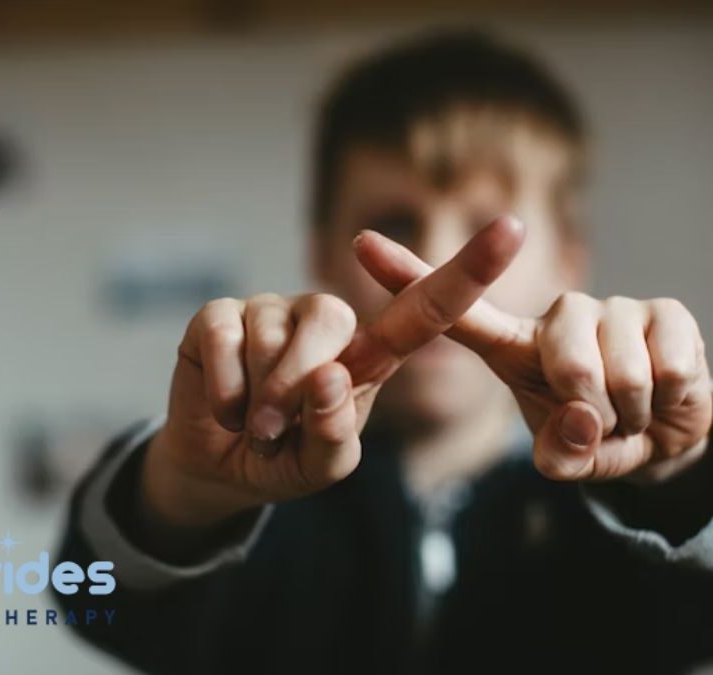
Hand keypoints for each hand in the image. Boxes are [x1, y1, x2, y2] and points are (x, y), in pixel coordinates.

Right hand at [143, 216, 524, 526]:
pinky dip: (223, 388)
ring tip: (250, 421)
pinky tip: (223, 404)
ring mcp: (272, 309)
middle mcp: (326, 321)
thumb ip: (334, 434)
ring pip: (272, 336)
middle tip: (274, 430)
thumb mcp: (322, 466)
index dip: (468, 271)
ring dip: (256, 397)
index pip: (424, 311)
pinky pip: (223, 336)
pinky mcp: (221, 312)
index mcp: (368, 355)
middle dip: (297, 387)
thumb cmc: (283, 458)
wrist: (219, 465)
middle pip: (332, 321)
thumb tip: (328, 375)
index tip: (514, 228)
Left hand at [357, 225, 711, 482]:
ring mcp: (610, 308)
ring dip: (630, 413)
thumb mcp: (568, 456)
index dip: (408, 276)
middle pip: (565, 362)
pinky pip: (667, 368)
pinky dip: (669, 401)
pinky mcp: (663, 310)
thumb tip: (580, 421)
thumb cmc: (599, 437)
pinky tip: (664, 392)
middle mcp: (557, 315)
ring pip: (618, 371)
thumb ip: (562, 453)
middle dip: (593, 414)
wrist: (667, 434)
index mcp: (514, 346)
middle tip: (601, 422)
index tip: (360, 242)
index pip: (456, 310)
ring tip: (628, 410)